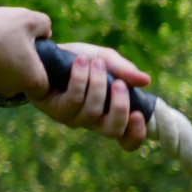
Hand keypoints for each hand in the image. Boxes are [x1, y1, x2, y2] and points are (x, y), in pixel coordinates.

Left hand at [35, 41, 149, 149]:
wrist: (45, 52)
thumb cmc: (78, 60)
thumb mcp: (106, 60)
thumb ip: (125, 70)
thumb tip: (146, 80)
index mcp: (109, 114)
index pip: (126, 139)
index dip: (136, 134)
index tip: (139, 114)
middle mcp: (92, 121)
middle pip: (112, 130)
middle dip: (119, 107)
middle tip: (119, 84)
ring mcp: (72, 118)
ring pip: (92, 112)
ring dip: (97, 85)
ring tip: (96, 63)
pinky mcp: (54, 110)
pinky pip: (73, 100)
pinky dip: (80, 79)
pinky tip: (80, 62)